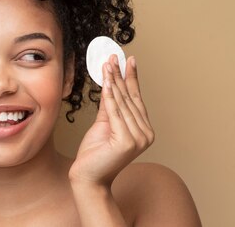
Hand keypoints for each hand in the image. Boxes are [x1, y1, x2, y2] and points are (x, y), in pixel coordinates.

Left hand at [69, 55, 154, 186]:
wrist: (88, 177)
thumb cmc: (95, 154)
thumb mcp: (104, 124)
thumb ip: (110, 106)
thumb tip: (111, 83)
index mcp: (144, 130)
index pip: (136, 99)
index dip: (132, 78)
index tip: (129, 60)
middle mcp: (146, 134)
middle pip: (130, 98)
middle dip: (121, 75)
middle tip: (114, 56)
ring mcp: (139, 139)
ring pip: (123, 103)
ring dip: (114, 81)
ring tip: (108, 63)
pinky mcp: (127, 141)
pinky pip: (115, 112)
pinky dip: (110, 95)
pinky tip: (108, 81)